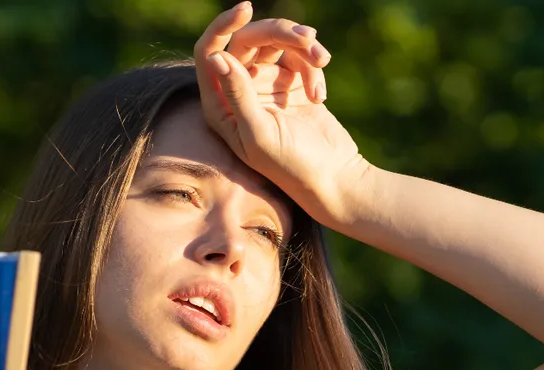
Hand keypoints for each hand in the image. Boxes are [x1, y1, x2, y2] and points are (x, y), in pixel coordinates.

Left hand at [193, 3, 369, 227]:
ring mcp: (266, 87)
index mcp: (219, 106)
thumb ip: (238, 94)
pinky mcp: (292, 84)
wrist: (334, 177)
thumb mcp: (259, 132)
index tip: (248, 9)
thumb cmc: (291, 165)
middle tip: (308, 39)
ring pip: (277, 43)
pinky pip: (299, 57)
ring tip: (323, 60)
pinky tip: (320, 97)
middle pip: (248, 41)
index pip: (209, 53)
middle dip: (279, 33)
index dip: (223, 27)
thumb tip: (216, 57)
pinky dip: (313, 69)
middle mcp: (238, 93)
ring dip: (302, 47)